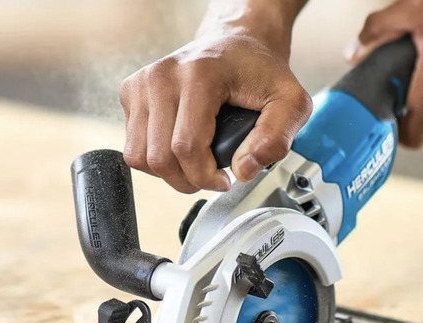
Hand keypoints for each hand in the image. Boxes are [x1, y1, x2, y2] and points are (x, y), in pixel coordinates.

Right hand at [120, 33, 311, 192]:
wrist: (237, 43)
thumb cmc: (261, 71)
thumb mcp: (291, 102)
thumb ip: (276, 138)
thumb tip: (243, 170)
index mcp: (199, 74)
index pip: (187, 146)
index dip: (205, 176)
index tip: (226, 180)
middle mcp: (163, 75)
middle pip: (160, 157)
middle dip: (188, 180)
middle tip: (211, 177)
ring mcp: (142, 83)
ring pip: (139, 156)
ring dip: (169, 173)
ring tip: (195, 165)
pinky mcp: (130, 92)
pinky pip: (133, 146)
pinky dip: (155, 158)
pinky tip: (179, 149)